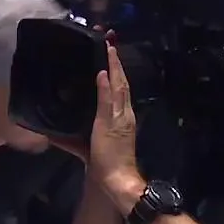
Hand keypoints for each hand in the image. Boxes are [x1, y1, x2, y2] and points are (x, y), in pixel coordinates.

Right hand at [87, 43, 139, 182]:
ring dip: (113, 79)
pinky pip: (110, 107)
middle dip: (116, 67)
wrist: (115, 179)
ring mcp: (119, 123)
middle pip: (121, 86)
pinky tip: (100, 94)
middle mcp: (123, 114)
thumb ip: (104, 100)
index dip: (114, 64)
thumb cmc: (109, 154)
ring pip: (117, 96)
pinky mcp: (112, 133)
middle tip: (109, 49)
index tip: (109, 45)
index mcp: (122, 111)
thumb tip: (103, 74)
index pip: (119, 81)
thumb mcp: (104, 125)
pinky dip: (106, 95)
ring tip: (106, 65)